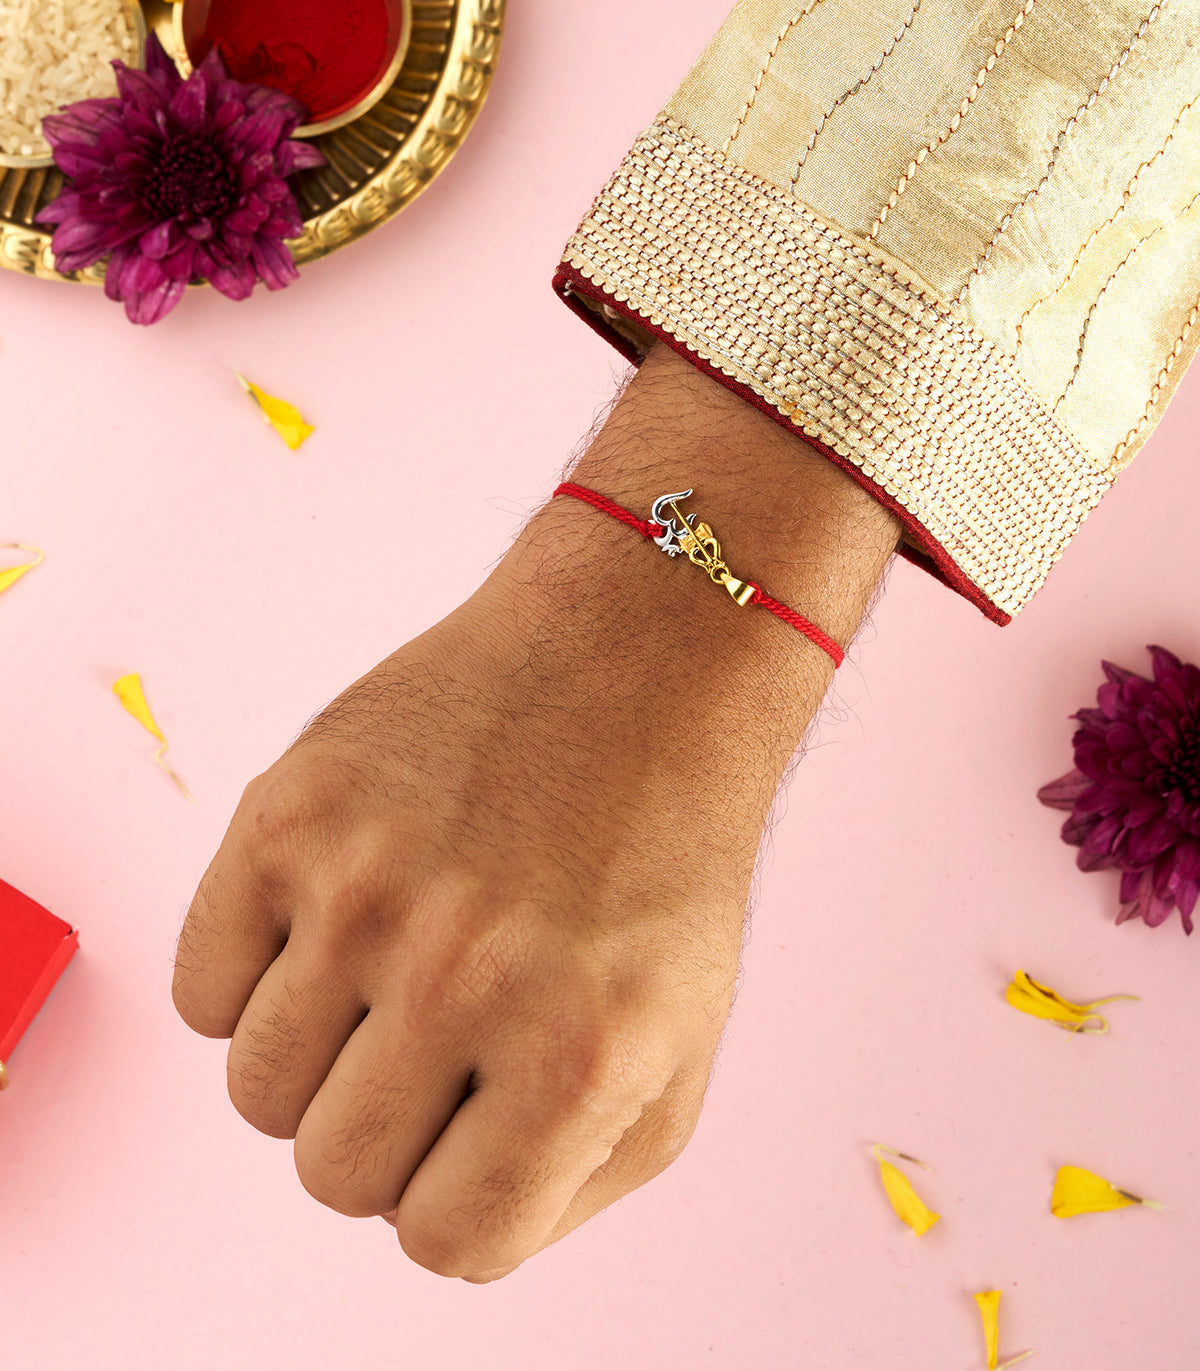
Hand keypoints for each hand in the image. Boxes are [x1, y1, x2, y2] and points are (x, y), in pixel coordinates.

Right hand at [171, 344, 899, 1280]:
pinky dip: (253, 981)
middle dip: (385, 1129)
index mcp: (579, 1054)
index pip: (447, 1242)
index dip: (456, 1198)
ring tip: (390, 969)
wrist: (632, 664)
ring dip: (319, 1058)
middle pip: (333, 1175)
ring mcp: (363, 887)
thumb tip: (431, 1223)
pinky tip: (333, 917)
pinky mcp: (287, 812)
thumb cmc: (658, 861)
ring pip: (257, 1092)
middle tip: (437, 1039)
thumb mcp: (674, 1054)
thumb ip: (563, 1181)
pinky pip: (199, 991)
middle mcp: (464, 977)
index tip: (476, 1131)